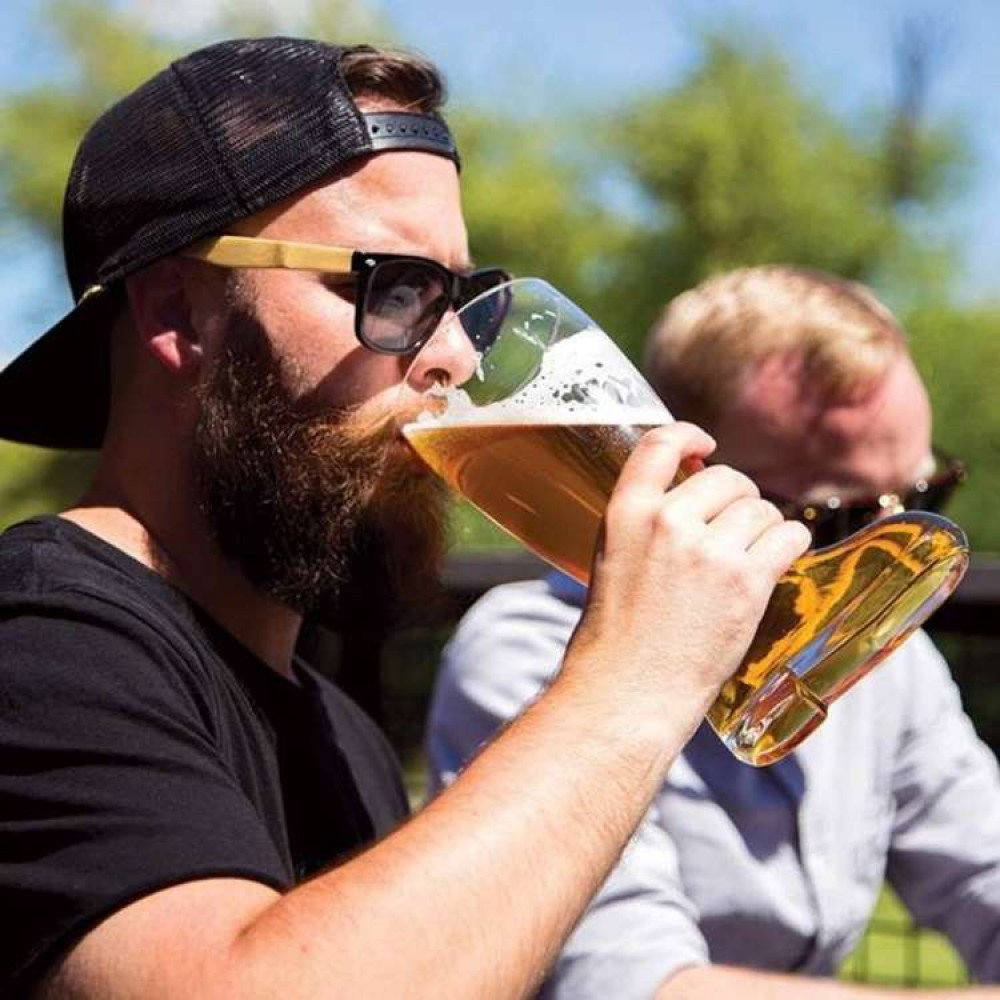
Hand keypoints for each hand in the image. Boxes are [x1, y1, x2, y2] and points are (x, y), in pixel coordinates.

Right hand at [566, 422, 810, 716]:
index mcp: (626, 512)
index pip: (661, 443)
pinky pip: (789, 535)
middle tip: (735, 529)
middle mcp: (667, 522)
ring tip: (752, 556)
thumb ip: (645, 523)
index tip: (705, 445)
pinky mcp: (745, 582)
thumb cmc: (615, 637)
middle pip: (726, 478)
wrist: (627, 692)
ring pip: (761, 508)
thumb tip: (692, 500)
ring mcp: (708, 551)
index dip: (690, 434)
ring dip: (764, 527)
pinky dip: (790, 543)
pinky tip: (779, 559)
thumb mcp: (612, 559)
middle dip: (738, 498)